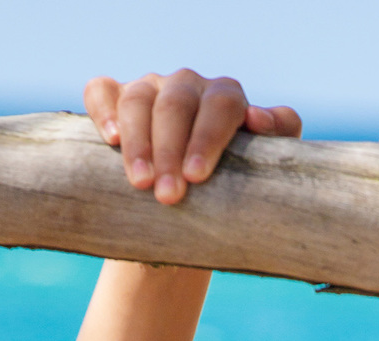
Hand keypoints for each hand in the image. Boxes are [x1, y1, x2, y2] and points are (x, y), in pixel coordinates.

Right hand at [84, 70, 300, 204]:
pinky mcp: (116, 98)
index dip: (208, 137)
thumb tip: (259, 121)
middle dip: (171, 150)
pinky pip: (101, 91)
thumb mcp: (261, 170)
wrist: (189, 215)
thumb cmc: (230, 192)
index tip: (196, 177)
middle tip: (168, 196)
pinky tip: (110, 140)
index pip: (221, 105)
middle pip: (177, 104)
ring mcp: (150, 89)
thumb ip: (276, 139)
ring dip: (139, 142)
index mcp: (225, 99)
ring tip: (141, 184)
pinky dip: (104, 110)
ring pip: (139, 99)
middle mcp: (188, 87)